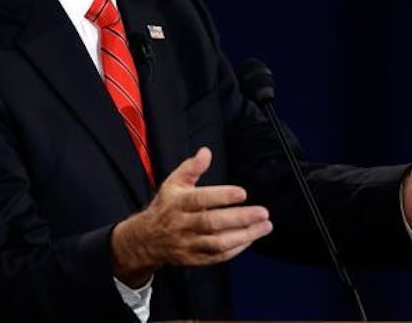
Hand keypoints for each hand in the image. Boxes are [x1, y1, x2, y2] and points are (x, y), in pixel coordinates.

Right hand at [110, 147, 272, 285]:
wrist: (146, 239)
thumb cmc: (166, 207)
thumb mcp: (174, 184)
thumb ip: (191, 168)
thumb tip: (205, 152)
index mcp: (177, 203)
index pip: (200, 200)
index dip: (221, 196)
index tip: (243, 193)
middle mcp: (182, 225)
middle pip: (211, 223)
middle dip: (240, 218)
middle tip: (263, 213)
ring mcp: (187, 244)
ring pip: (217, 243)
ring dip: (244, 236)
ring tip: (264, 226)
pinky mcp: (193, 259)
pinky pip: (216, 257)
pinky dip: (235, 250)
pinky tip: (250, 239)